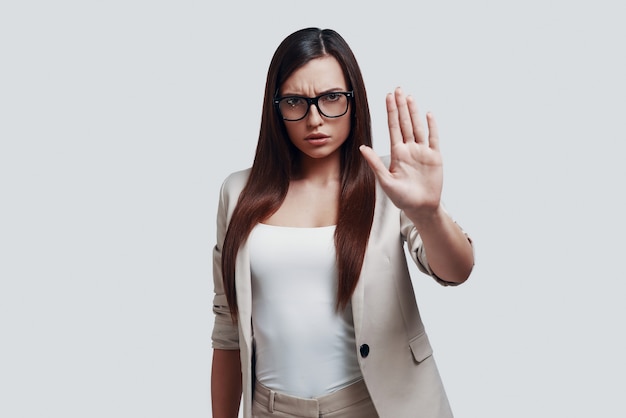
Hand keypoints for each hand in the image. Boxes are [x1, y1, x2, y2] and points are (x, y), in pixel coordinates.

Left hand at [360, 87, 442, 219]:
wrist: (421, 208)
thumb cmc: (402, 197)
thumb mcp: (385, 181)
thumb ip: (375, 163)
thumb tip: (362, 147)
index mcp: (397, 153)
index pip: (393, 128)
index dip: (391, 112)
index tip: (388, 97)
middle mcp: (409, 149)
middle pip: (405, 123)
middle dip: (401, 106)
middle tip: (398, 89)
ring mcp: (422, 152)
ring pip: (417, 127)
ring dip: (414, 112)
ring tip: (410, 97)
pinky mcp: (434, 157)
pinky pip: (433, 138)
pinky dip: (431, 126)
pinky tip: (428, 114)